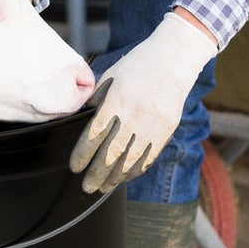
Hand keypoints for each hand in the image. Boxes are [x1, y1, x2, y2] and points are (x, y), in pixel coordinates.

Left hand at [69, 12, 216, 194]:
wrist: (173, 59)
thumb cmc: (137, 65)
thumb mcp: (110, 76)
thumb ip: (95, 99)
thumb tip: (80, 118)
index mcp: (117, 100)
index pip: (95, 134)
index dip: (83, 154)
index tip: (74, 167)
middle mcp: (135, 115)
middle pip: (112, 152)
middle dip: (97, 173)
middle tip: (86, 187)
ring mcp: (154, 124)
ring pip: (132, 159)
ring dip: (116, 177)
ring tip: (103, 187)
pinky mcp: (167, 129)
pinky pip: (150, 155)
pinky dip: (136, 169)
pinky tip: (125, 177)